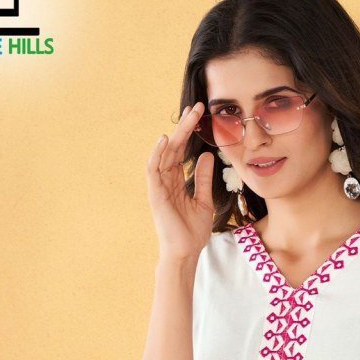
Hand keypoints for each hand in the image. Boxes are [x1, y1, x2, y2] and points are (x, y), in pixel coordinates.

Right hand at [146, 101, 214, 262]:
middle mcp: (166, 180)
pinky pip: (153, 170)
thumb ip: (202, 178)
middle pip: (174, 147)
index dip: (189, 132)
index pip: (181, 150)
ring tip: (187, 116)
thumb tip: (206, 156)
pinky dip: (157, 154)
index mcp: (176, 181)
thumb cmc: (193, 231)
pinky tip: (165, 139)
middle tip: (197, 106)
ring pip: (164, 153)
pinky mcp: (155, 194)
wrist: (186, 252)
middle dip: (184, 126)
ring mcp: (159, 187)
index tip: (199, 114)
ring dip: (175, 133)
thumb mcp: (204, 200)